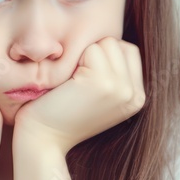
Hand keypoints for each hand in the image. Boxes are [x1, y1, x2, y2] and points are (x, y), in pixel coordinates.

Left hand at [14, 37, 145, 153]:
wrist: (42, 140)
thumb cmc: (61, 113)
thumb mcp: (97, 95)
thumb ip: (112, 73)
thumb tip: (110, 40)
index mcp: (137, 98)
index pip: (128, 51)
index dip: (102, 56)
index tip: (85, 80)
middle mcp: (134, 94)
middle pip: (117, 43)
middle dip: (94, 54)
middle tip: (76, 83)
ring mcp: (121, 88)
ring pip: (106, 42)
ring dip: (84, 56)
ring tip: (73, 83)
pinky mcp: (103, 83)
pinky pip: (91, 49)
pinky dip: (75, 59)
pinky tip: (67, 83)